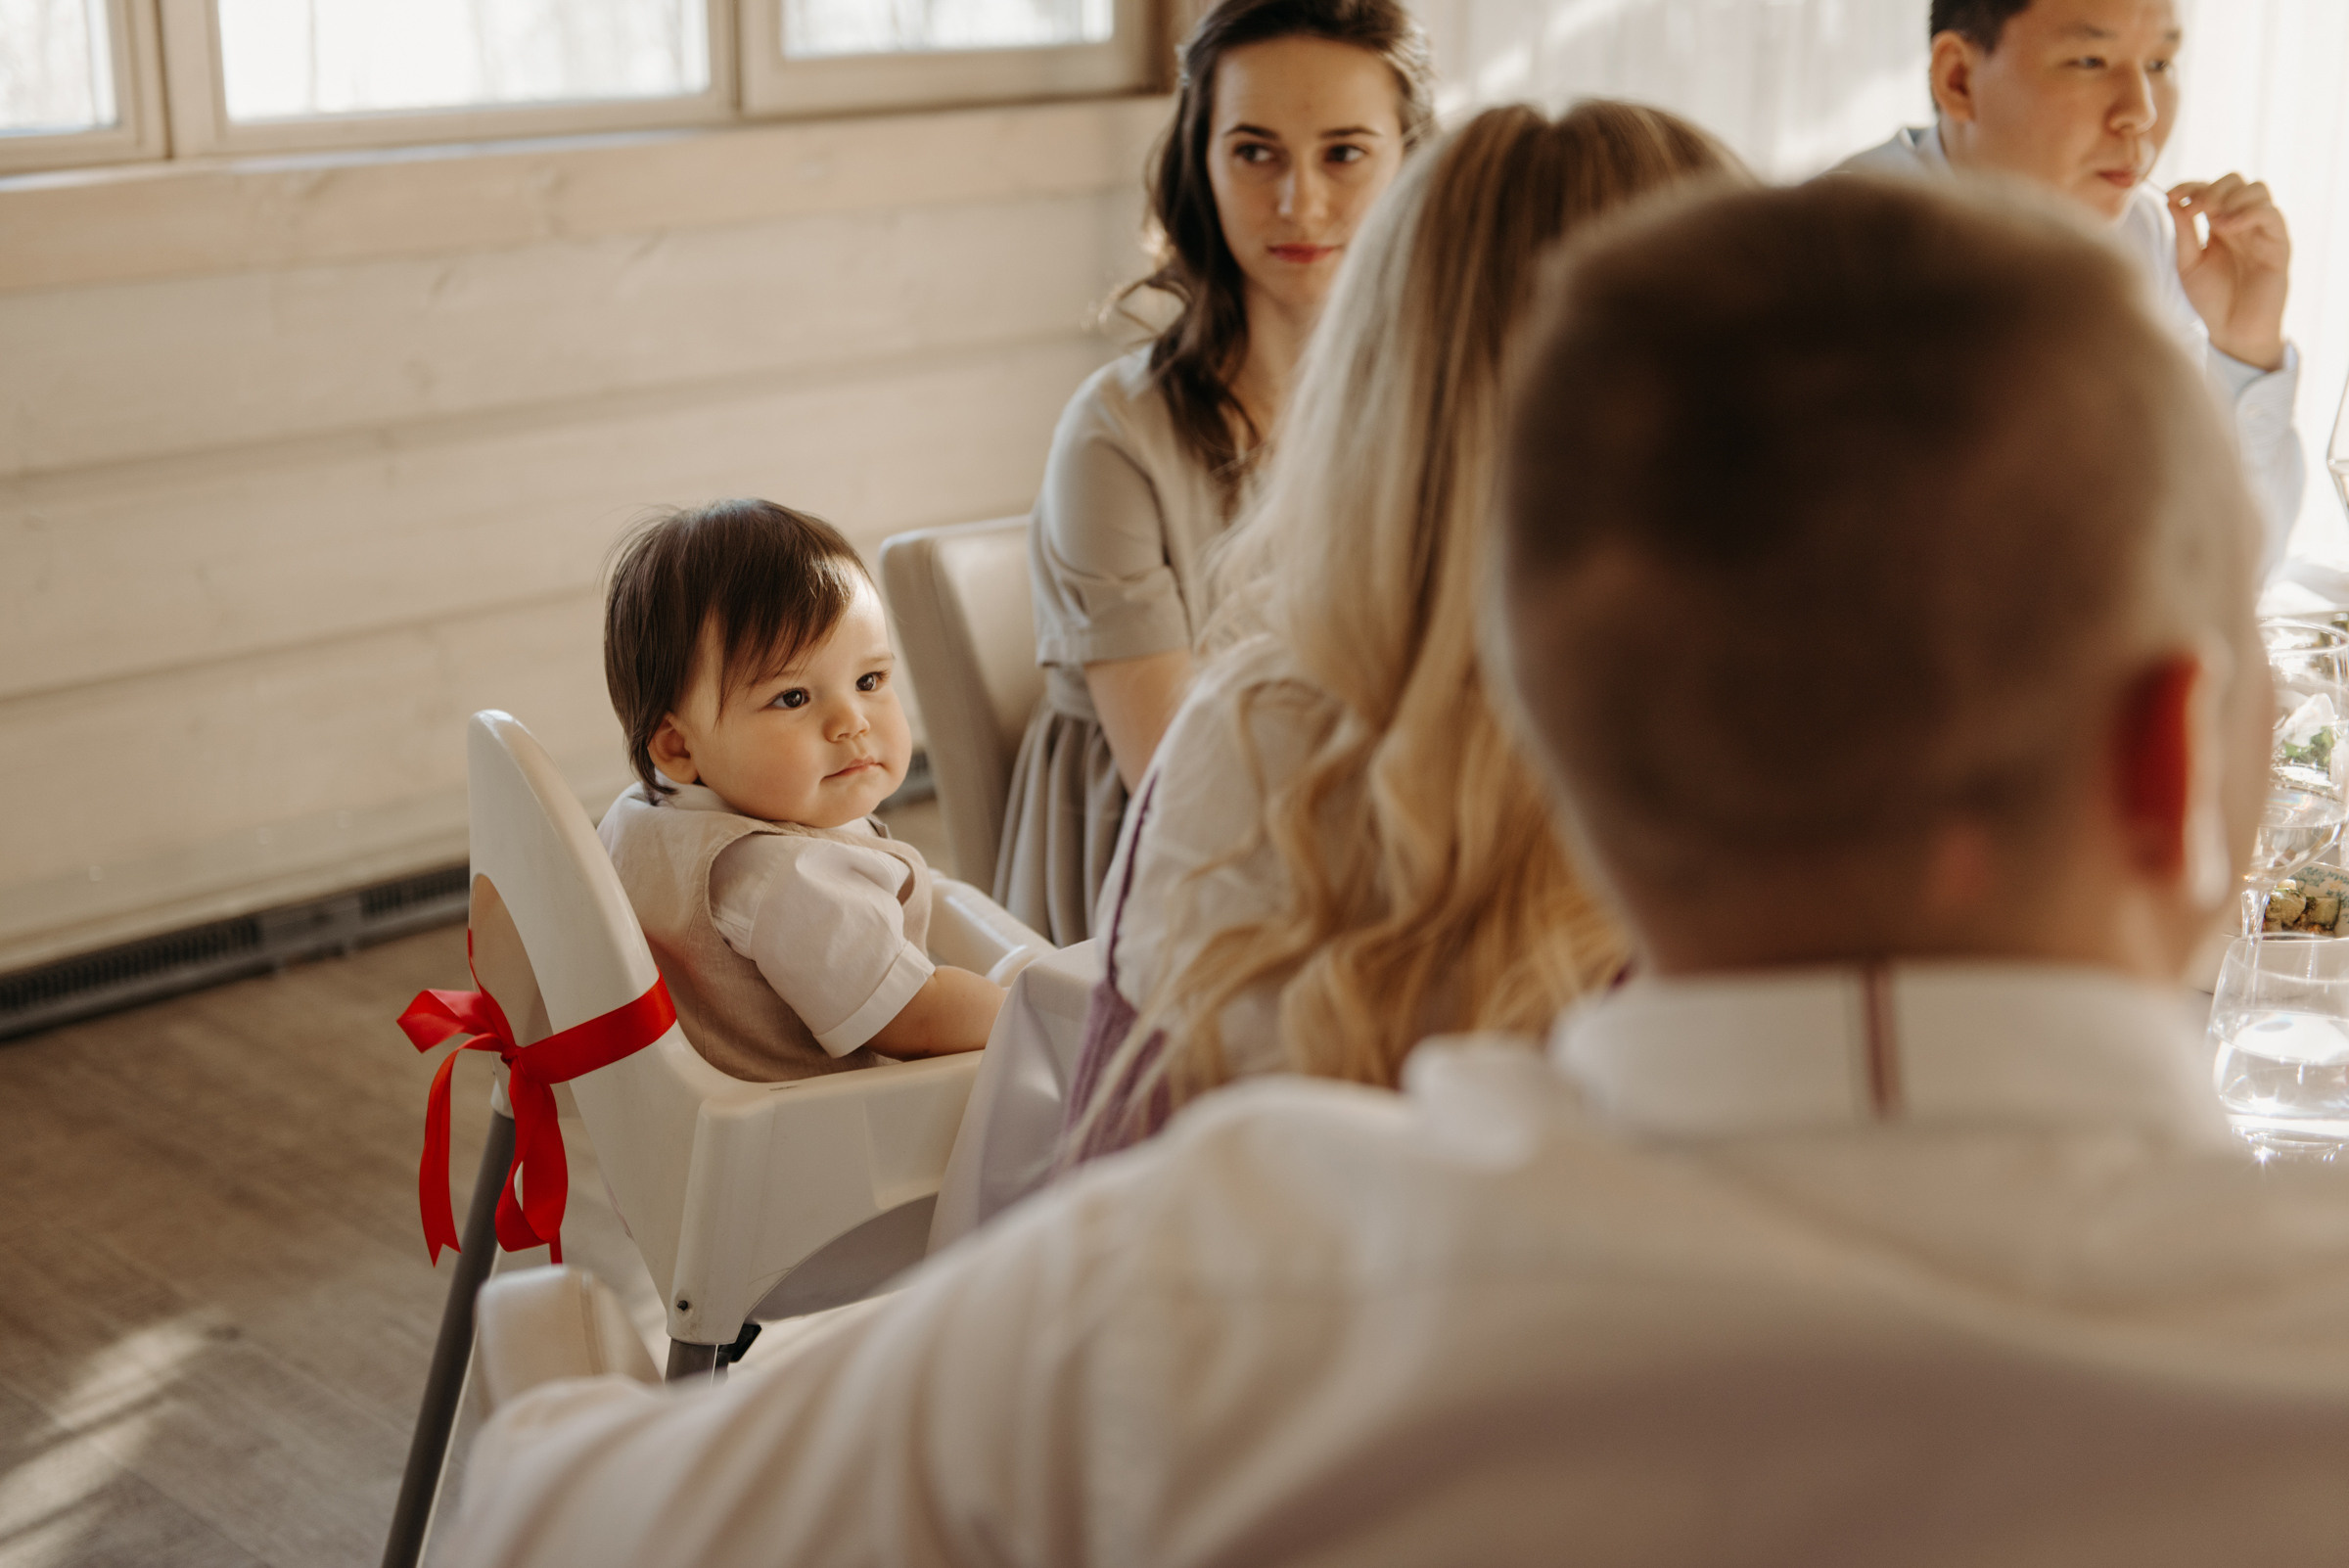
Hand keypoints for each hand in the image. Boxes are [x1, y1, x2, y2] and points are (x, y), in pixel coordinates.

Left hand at [2168, 174, 2290, 370]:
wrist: (2232, 331)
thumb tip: (2171, 200)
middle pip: (2235, 180)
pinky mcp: (2278, 244)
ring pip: (2256, 189)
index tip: (2171, 196)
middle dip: (2211, 189)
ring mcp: (2262, 231)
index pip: (2210, 188)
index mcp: (2219, 225)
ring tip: (2211, 221)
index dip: (2190, 186)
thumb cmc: (2211, 300)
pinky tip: (2225, 228)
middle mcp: (2242, 222)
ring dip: (2230, 197)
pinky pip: (2270, 214)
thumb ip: (2183, 233)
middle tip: (2194, 209)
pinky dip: (2247, 213)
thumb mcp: (2188, 264)